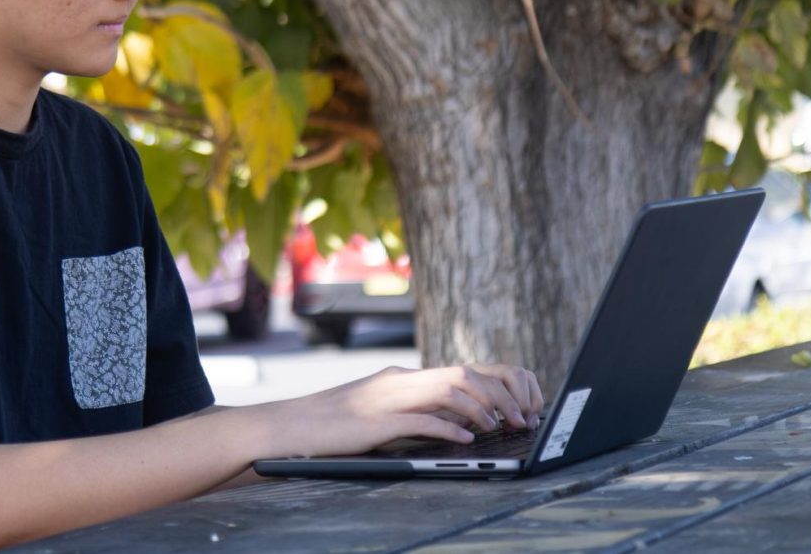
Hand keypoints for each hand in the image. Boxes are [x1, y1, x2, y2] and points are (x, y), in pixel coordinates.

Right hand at [260, 363, 543, 458]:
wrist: (291, 424)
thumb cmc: (334, 423)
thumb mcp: (381, 410)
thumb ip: (415, 410)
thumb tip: (456, 423)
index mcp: (403, 378)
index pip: (461, 370)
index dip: (495, 384)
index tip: (517, 403)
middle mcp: (400, 381)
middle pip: (463, 374)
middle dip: (499, 393)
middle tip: (520, 416)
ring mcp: (388, 398)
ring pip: (448, 391)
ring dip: (481, 409)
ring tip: (499, 426)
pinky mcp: (377, 421)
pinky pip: (421, 419)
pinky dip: (448, 428)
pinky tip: (465, 440)